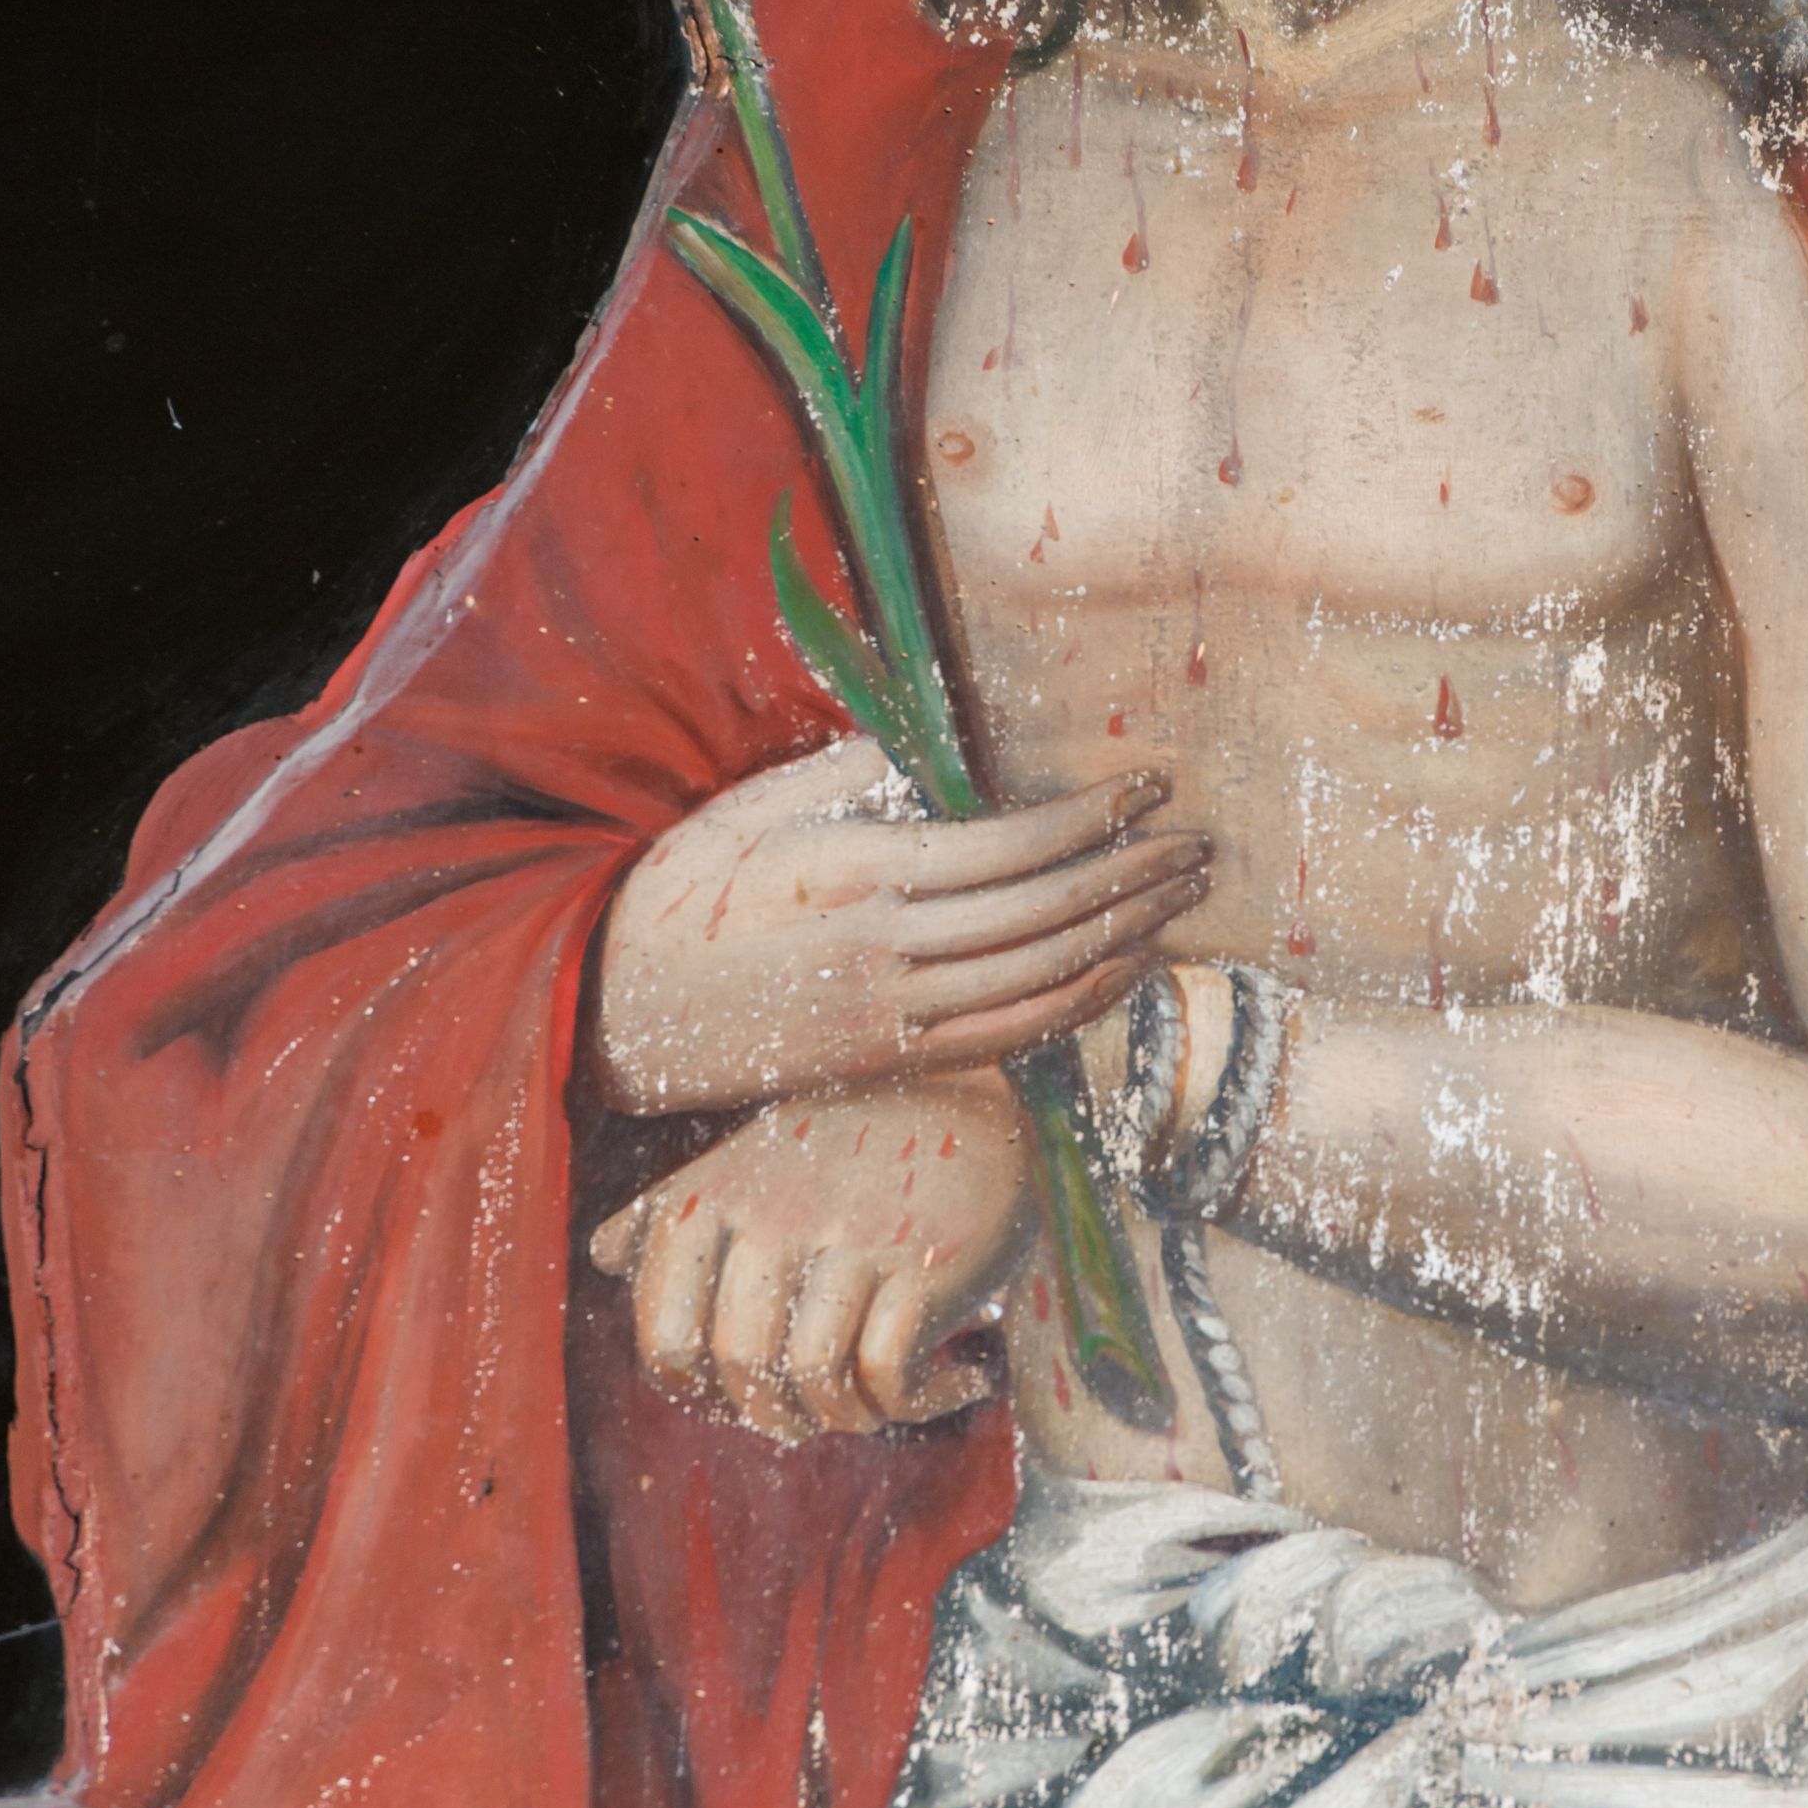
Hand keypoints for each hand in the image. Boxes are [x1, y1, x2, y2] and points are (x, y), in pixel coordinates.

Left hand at [587, 1078, 1030, 1438]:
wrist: (963, 1087)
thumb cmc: (842, 1141)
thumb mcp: (745, 1158)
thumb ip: (669, 1208)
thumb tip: (601, 1254)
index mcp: (711, 1198)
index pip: (666, 1343)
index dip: (701, 1393)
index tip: (746, 1395)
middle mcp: (773, 1215)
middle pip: (741, 1370)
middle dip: (777, 1417)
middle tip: (817, 1412)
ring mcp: (853, 1237)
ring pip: (814, 1381)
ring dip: (847, 1418)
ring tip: (875, 1402)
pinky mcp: (928, 1260)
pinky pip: (890, 1373)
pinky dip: (917, 1403)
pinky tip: (953, 1380)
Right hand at [591, 739, 1210, 1113]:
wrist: (609, 1016)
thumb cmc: (673, 898)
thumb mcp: (748, 812)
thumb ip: (844, 774)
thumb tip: (928, 747)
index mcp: (856, 875)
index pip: (1009, 848)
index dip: (1090, 818)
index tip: (1147, 788)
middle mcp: (886, 951)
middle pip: (1045, 917)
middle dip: (1132, 876)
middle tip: (1198, 844)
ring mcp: (892, 1016)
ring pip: (1041, 983)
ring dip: (1124, 938)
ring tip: (1179, 899)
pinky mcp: (890, 1060)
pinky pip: (1010, 1037)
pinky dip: (1080, 1004)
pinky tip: (1123, 971)